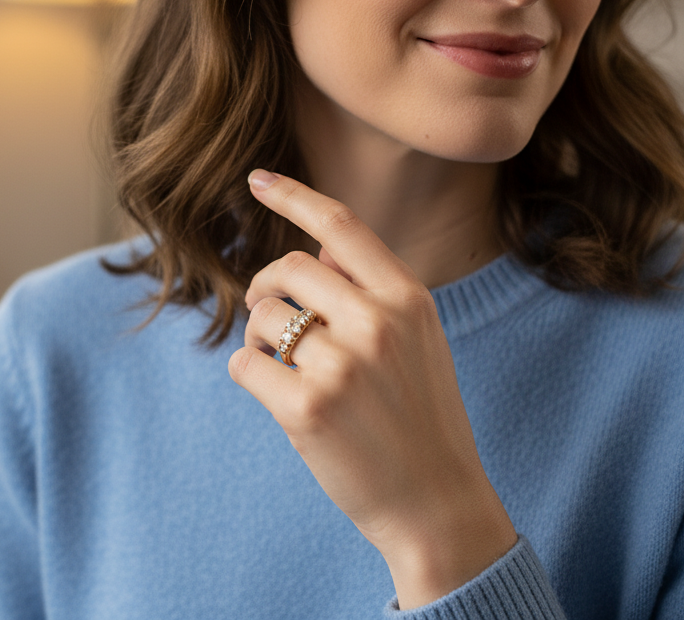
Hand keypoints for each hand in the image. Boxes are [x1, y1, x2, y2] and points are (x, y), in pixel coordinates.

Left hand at [228, 170, 516, 608]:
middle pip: (290, 270)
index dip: (294, 195)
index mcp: (409, 299)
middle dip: (265, 287)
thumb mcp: (419, 343)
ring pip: (262, 318)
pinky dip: (251, 375)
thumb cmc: (422, 419)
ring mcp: (342, 365)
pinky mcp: (307, 408)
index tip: (258, 178)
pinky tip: (279, 397)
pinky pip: (246, 364)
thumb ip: (373, 294)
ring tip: (287, 369)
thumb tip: (317, 256)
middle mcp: (378, 322)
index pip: (342, 227)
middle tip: (267, 313)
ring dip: (261, 339)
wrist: (437, 505)